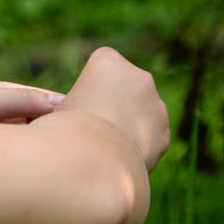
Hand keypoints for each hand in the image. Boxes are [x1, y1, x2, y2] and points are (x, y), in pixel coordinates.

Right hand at [55, 47, 169, 168]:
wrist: (94, 162)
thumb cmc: (67, 130)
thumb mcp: (59, 109)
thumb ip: (73, 103)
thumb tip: (74, 113)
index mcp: (108, 61)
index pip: (99, 66)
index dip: (88, 87)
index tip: (79, 106)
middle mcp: (139, 76)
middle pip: (124, 87)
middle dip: (114, 102)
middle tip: (93, 128)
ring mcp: (156, 104)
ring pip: (140, 112)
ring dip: (128, 124)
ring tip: (106, 147)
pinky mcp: (164, 133)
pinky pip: (149, 137)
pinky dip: (138, 146)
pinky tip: (120, 158)